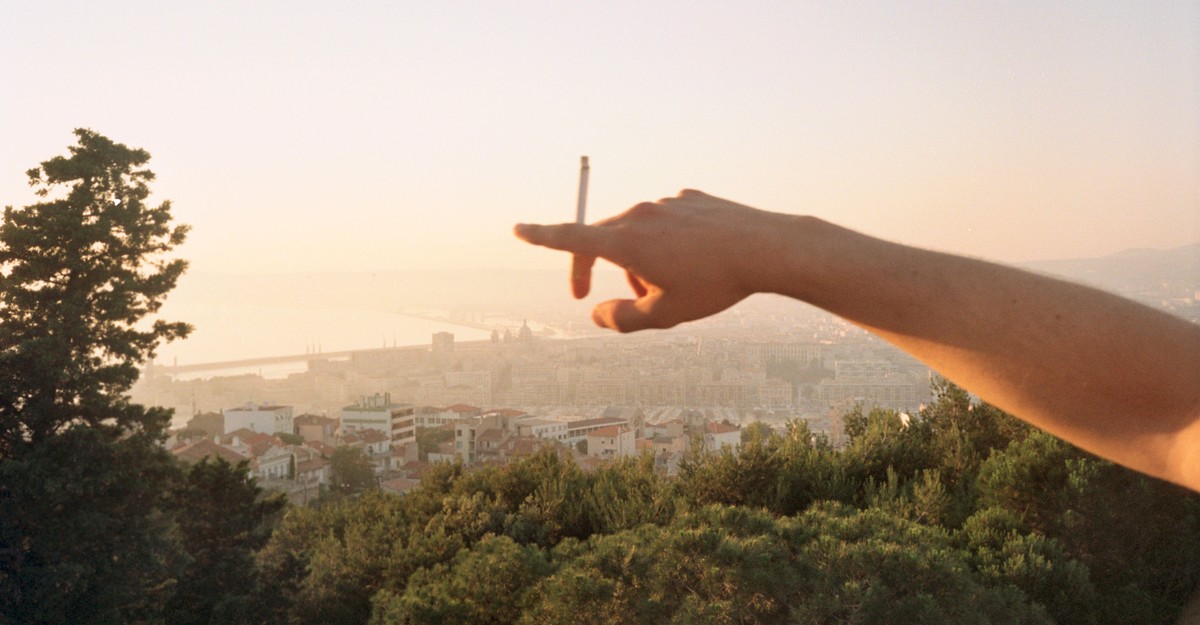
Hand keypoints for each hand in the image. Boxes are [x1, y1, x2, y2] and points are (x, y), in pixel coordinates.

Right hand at [514, 189, 792, 331]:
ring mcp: (666, 203)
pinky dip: (671, 244)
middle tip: (628, 304)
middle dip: (610, 273)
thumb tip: (597, 313)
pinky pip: (668, 223)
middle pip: (605, 241)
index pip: (571, 237)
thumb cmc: (715, 285)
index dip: (541, 236)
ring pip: (640, 234)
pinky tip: (701, 260)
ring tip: (680, 285)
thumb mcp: (665, 315)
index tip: (518, 228)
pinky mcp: (690, 198)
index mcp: (627, 241)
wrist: (767, 248)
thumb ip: (622, 320)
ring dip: (644, 262)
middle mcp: (640, 214)